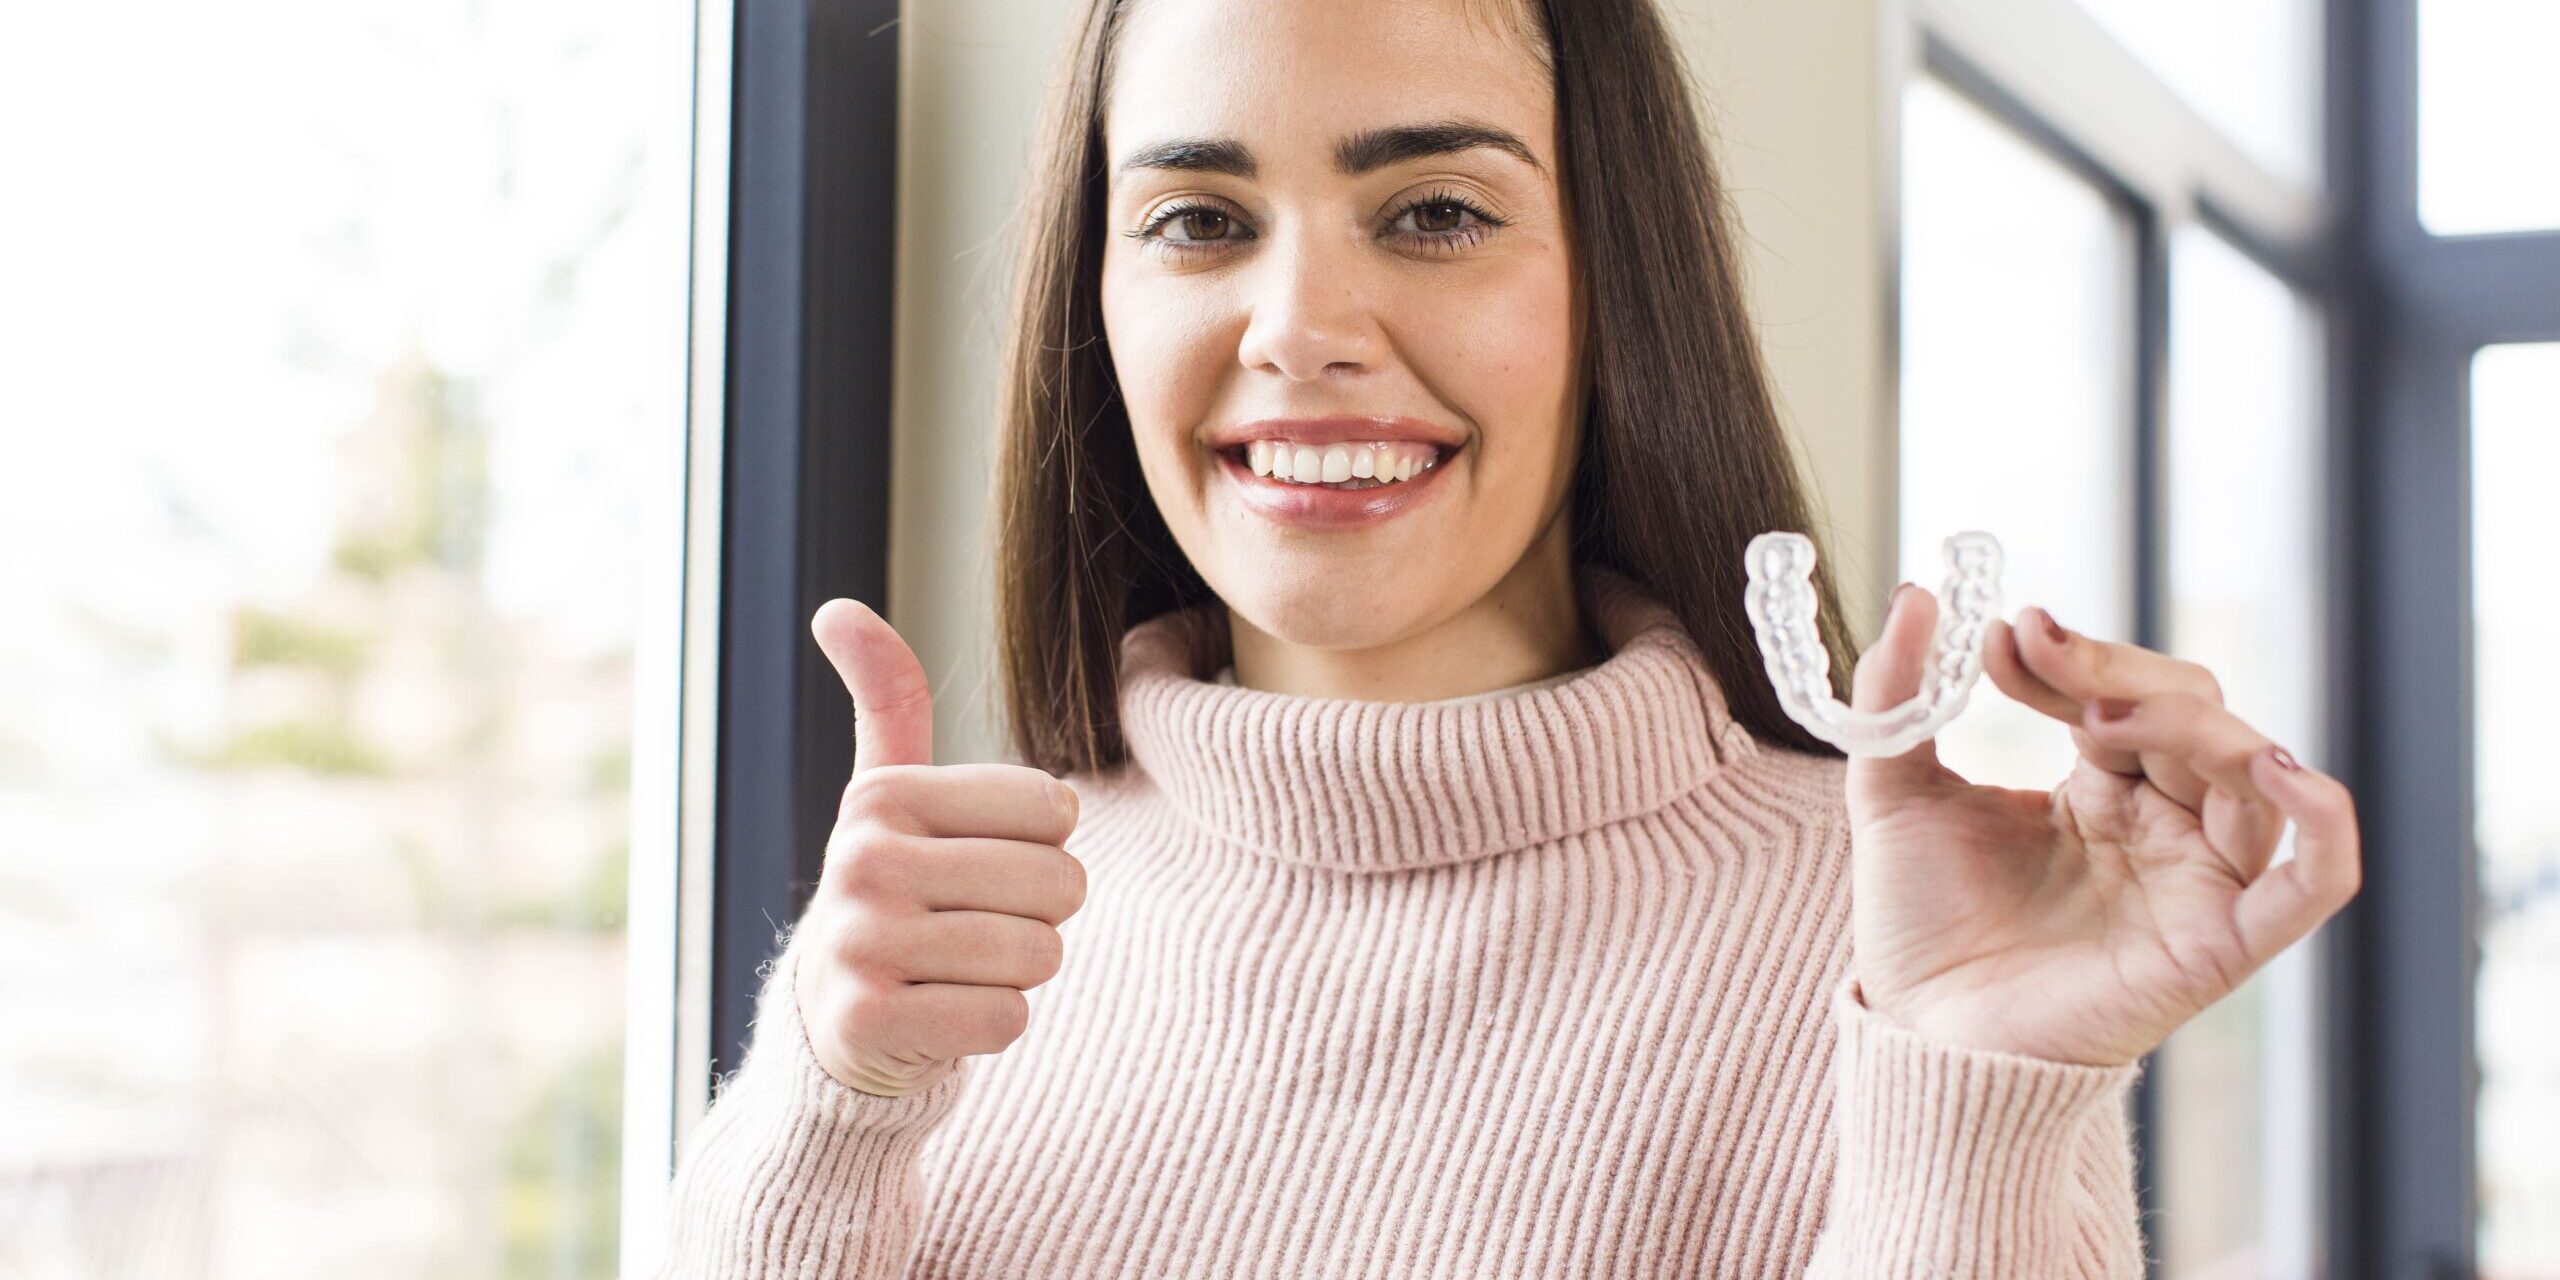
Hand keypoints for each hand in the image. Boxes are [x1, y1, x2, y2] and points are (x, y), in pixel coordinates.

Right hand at [791, 598, 1087, 1095]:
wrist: (834, 1021)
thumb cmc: (894, 894)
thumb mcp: (888, 795)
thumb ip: (888, 700)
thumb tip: (835, 607)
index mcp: (885, 796)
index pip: (1055, 808)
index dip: (1043, 848)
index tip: (978, 866)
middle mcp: (863, 860)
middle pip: (1058, 884)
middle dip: (1041, 916)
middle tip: (975, 928)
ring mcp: (861, 943)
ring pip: (1038, 954)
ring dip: (1019, 973)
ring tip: (959, 969)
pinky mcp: (869, 1022)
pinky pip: (1007, 1019)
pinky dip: (994, 1024)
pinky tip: (944, 1014)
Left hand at [1840, 585, 2362, 1066]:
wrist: (1918, 1035)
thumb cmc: (1918, 925)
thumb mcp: (1893, 792)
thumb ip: (1899, 698)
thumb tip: (1916, 596)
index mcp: (2102, 790)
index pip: (2121, 695)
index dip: (2070, 657)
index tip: (1996, 637)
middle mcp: (2165, 828)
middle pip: (2196, 714)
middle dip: (2118, 672)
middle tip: (2038, 652)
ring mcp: (2198, 882)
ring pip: (2252, 774)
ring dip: (2191, 722)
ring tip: (2103, 716)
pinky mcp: (2220, 943)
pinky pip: (2312, 883)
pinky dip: (2324, 825)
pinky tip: (2282, 769)